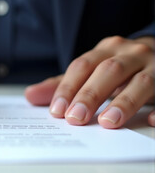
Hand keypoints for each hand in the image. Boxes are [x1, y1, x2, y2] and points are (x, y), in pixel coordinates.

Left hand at [25, 36, 154, 127]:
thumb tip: (30, 95)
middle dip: (90, 95)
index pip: (82, 66)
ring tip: (107, 122)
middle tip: (75, 118)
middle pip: (108, 71)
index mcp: (106, 50)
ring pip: (141, 81)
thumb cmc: (120, 65)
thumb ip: (63, 84)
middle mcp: (131, 53)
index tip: (57, 111)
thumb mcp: (92, 70)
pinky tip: (151, 121)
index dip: (68, 87)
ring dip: (123, 102)